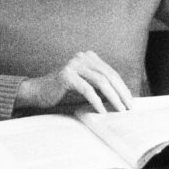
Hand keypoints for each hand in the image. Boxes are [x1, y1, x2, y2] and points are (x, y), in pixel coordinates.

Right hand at [17, 51, 133, 113]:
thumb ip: (99, 85)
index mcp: (88, 57)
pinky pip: (87, 89)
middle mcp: (82, 57)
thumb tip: (121, 97)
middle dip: (121, 93)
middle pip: (109, 76)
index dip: (122, 87)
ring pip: (101, 82)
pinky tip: (102, 111)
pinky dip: (97, 101)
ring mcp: (74, 64)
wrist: (37, 92)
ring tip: (120, 110)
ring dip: (113, 97)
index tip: (131, 101)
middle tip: (129, 107)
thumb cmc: (61, 91)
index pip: (111, 72)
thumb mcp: (84, 85)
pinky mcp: (66, 75)